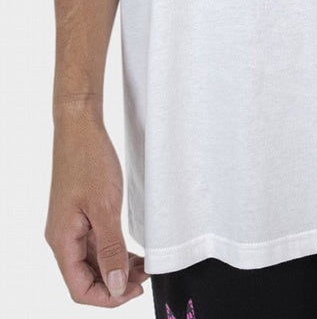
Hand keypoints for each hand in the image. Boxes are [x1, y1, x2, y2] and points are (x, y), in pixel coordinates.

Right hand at [45, 108, 149, 306]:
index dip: (107, 297)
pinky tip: (134, 252)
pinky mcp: (81, 215)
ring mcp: (72, 226)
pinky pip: (96, 244)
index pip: (79, 288)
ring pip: (93, 262)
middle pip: (86, 278)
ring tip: (145, 265)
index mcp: (62, 240)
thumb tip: (114, 285)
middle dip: (115, 284)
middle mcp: (63, 238)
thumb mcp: (105, 207)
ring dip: (117, 269)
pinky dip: (115, 252)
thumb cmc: (89, 160)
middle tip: (146, 277)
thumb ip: (110, 248)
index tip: (135, 290)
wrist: (80, 127)